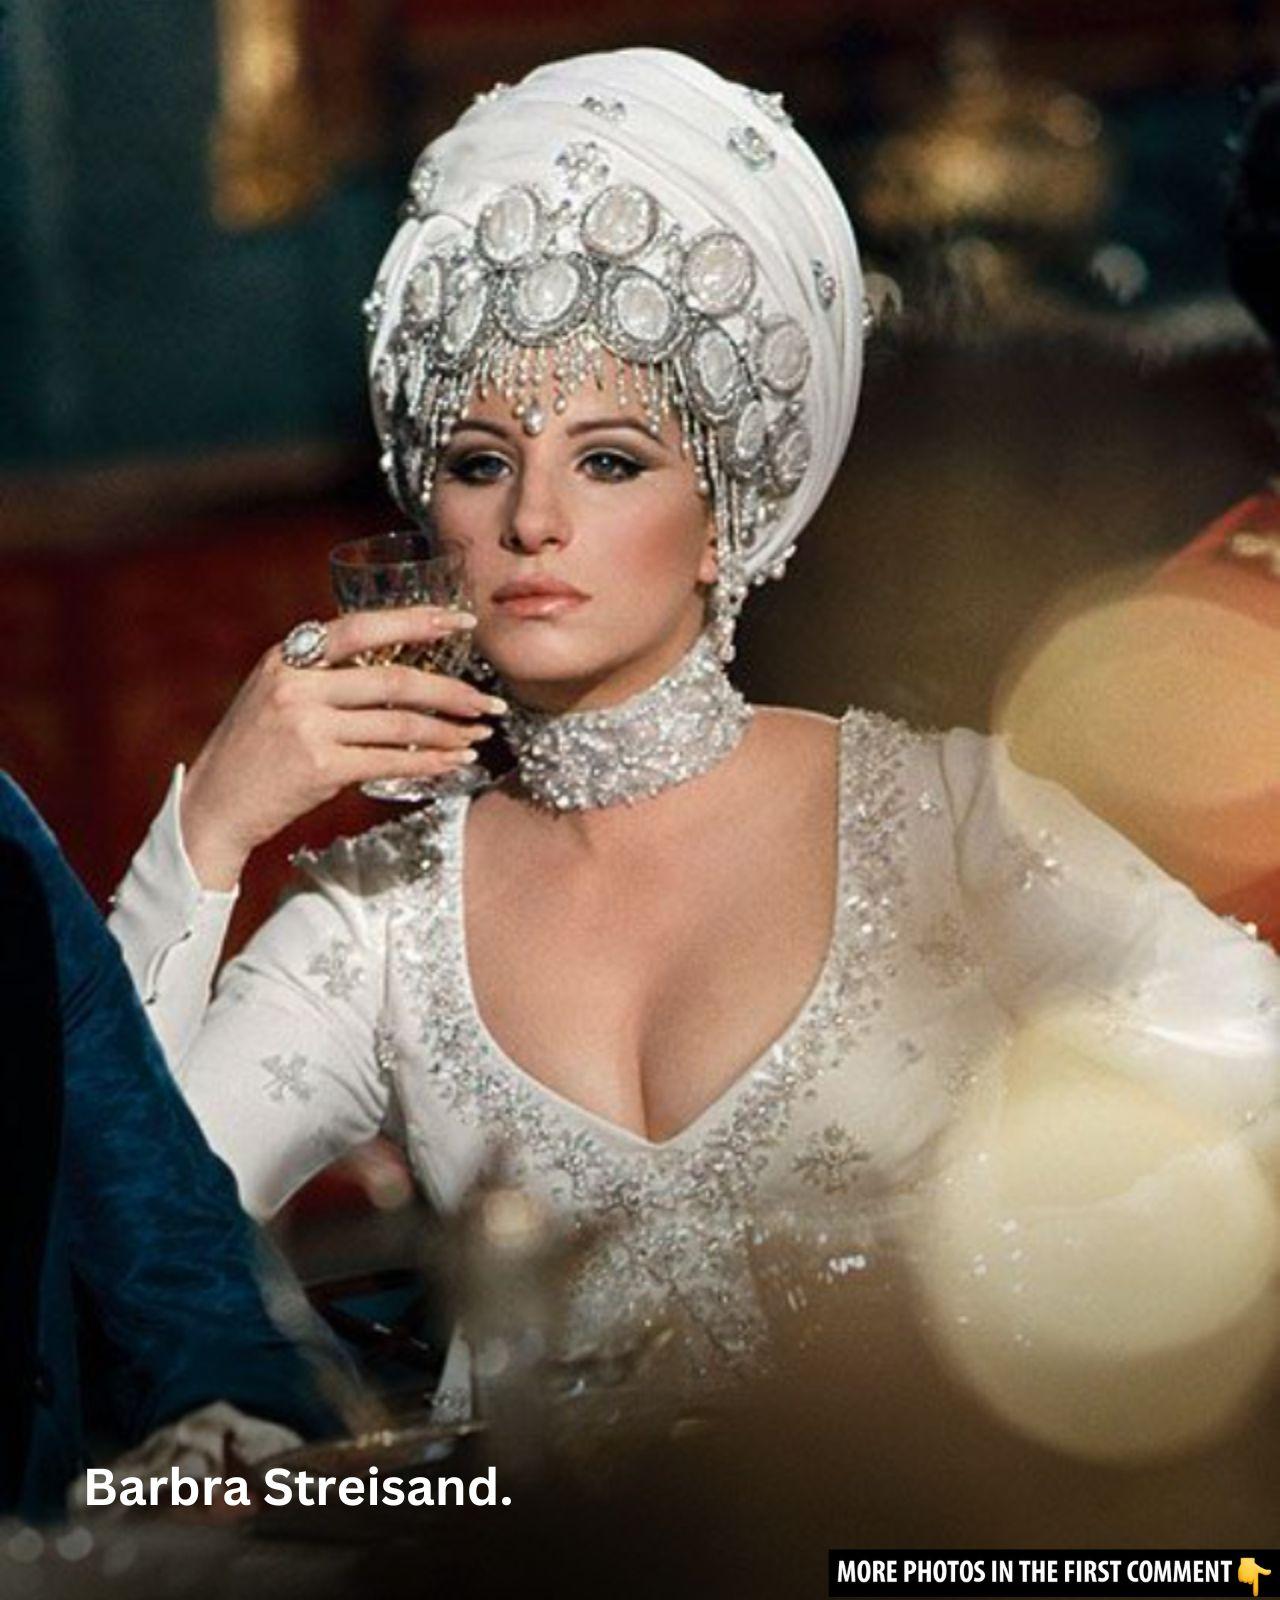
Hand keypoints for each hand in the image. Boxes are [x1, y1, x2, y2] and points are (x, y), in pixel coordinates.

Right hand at [181, 606, 502, 888]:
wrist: (214, 804)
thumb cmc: (253, 750)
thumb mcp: (274, 693)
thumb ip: (322, 675)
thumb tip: (393, 665)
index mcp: (288, 657)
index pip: (362, 627)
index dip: (416, 620)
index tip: (459, 620)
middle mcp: (296, 685)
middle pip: (393, 679)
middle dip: (451, 690)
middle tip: (487, 700)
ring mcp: (307, 726)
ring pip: (398, 723)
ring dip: (447, 731)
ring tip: (478, 734)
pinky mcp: (319, 768)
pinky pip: (390, 761)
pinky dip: (429, 763)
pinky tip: (453, 763)